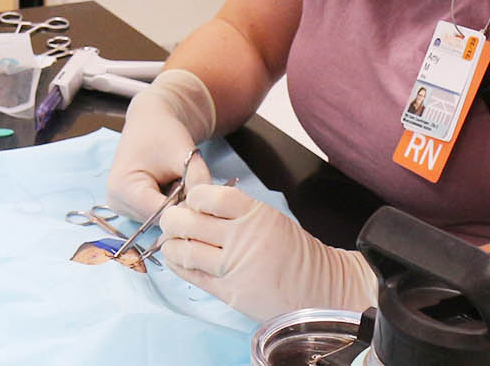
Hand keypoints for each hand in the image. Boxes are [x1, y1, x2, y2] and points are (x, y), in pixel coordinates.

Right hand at [105, 69, 216, 220]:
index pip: (161, 215)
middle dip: (183, 206)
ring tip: (180, 180)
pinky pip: (158, 215)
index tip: (206, 198)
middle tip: (193, 182)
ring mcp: (122, 209)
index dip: (186, 209)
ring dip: (178, 206)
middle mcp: (117, 204)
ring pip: (162, 220)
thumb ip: (198, 179)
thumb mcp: (184, 153)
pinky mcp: (131, 209)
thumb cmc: (164, 132)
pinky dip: (171, 204)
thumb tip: (209, 207)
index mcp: (123, 189)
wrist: (151, 120)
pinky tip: (174, 186)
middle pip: (160, 220)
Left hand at [158, 182, 375, 321]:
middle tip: (171, 220)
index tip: (191, 201)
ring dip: (171, 245)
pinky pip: (193, 276)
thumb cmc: (294, 253)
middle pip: (189, 222)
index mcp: (256, 214)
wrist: (318, 289)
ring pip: (185, 251)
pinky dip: (179, 266)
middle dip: (172, 219)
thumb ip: (238, 213)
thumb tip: (198, 207)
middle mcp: (243, 239)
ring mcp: (234, 268)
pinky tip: (176, 260)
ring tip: (170, 242)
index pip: (211, 197)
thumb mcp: (271, 219)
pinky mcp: (229, 292)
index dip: (194, 197)